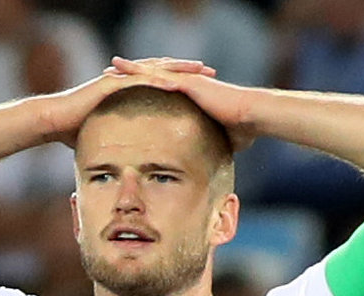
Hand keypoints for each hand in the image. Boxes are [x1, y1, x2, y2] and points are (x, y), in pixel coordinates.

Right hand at [35, 57, 211, 146]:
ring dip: (177, 69)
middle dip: (186, 69)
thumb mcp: (105, 134)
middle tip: (209, 71)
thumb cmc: (74, 130)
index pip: (159, 80)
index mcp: (127, 88)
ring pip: (154, 69)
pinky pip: (138, 79)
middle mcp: (124, 79)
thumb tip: (128, 160)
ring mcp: (117, 79)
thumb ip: (118, 140)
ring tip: (198, 70)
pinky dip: (156, 79)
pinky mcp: (110, 84)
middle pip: (162, 69)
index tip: (202, 83)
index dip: (181, 80)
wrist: (54, 122)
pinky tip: (174, 82)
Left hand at [105, 56, 257, 150]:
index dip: (145, 85)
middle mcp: (188, 83)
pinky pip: (162, 75)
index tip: (127, 87)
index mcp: (192, 94)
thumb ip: (214, 145)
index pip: (163, 87)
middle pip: (154, 74)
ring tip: (113, 64)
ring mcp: (188, 81)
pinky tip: (128, 70)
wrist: (253, 117)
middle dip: (132, 73)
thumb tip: (212, 163)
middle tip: (110, 71)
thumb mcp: (223, 139)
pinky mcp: (190, 83)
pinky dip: (144, 72)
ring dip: (133, 68)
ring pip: (154, 70)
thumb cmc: (244, 129)